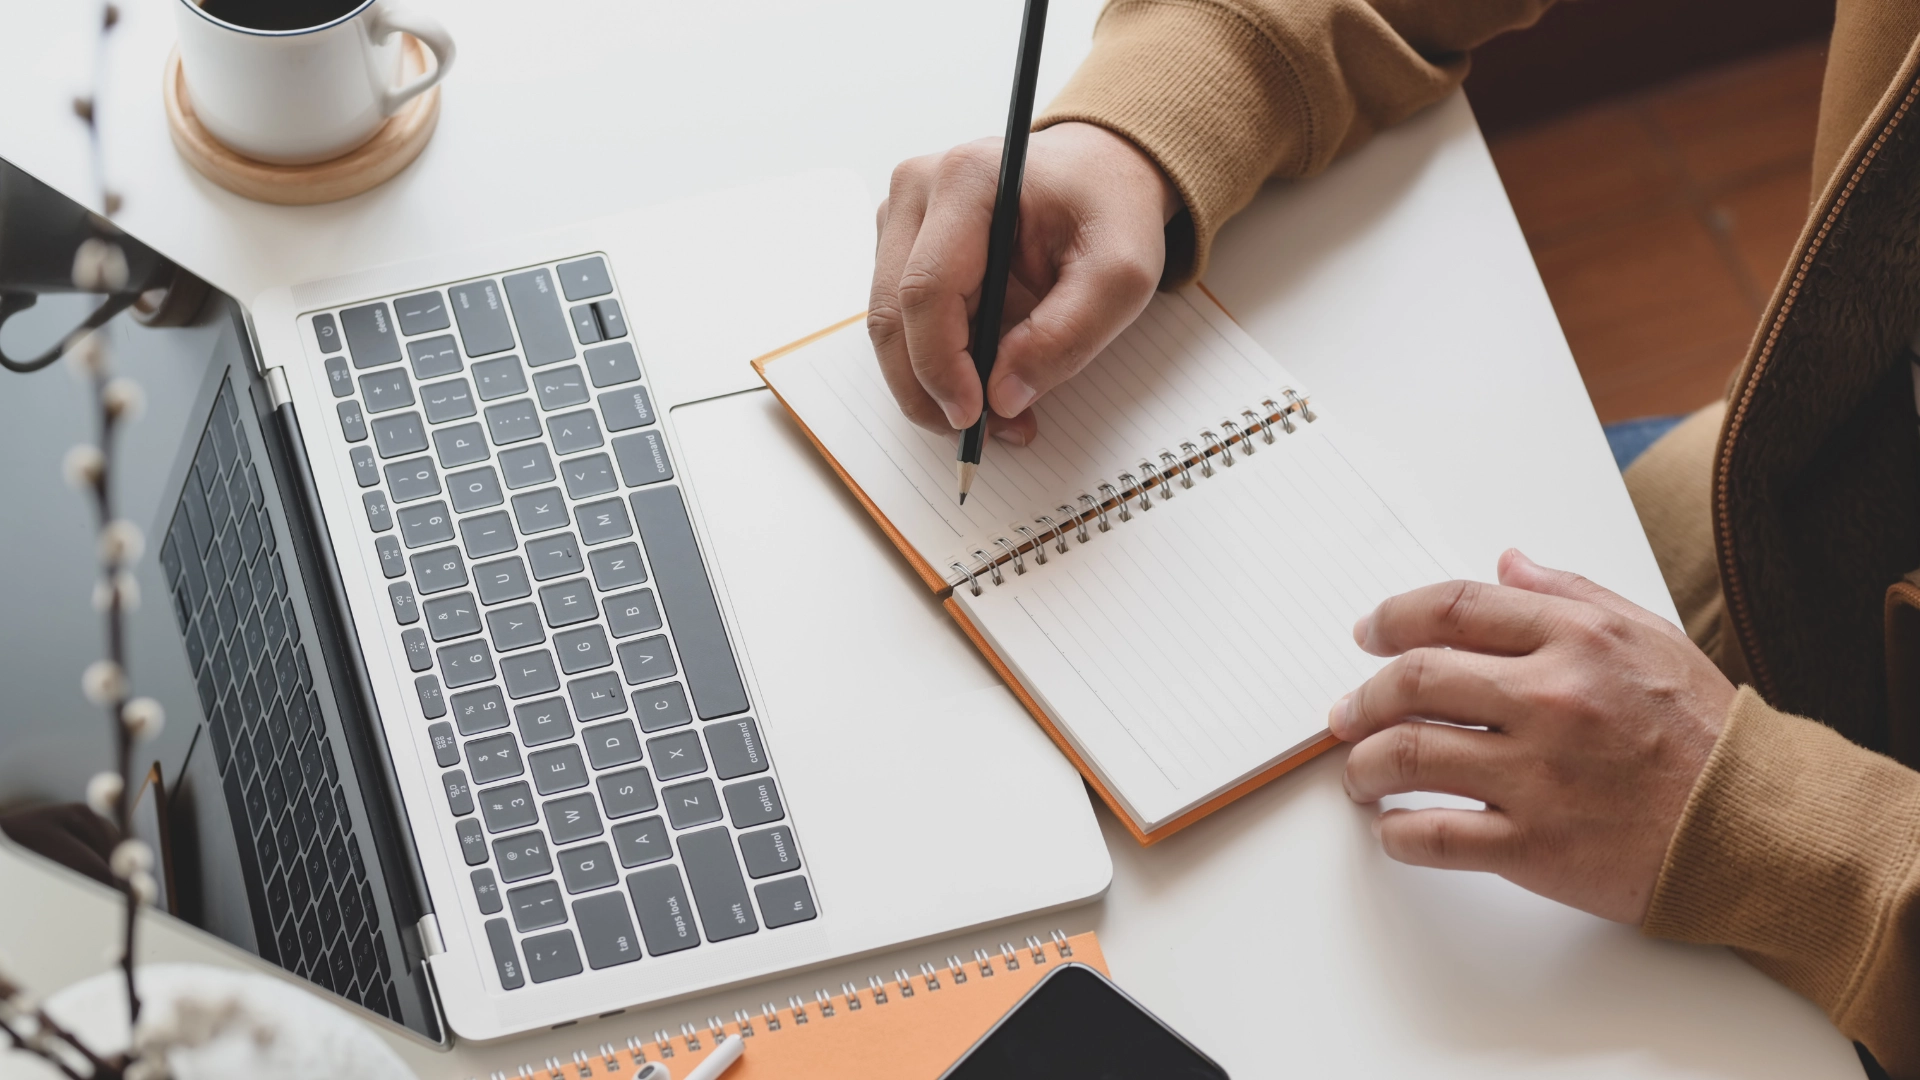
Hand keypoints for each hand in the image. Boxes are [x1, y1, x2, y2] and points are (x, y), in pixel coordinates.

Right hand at [869, 122, 1180, 444]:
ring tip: (994, 415)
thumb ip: (1067, 336)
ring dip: (930, 384)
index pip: (926, 289)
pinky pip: (901, 320)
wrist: (1100, 173)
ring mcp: (901, 215)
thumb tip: (1003, 398)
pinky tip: (980, 380)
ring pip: (890, 324)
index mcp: (968, 179)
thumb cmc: (1109, 212)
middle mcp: (917, 189)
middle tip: (981, 434)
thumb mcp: (1121, 276)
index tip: (974, 416)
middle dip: (929, 389)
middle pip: (892, 314)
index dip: (941, 365)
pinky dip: (934, 364)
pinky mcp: (901, 242)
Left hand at [1331, 549, 1735, 923]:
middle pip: (1412, 680)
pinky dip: (1396, 834)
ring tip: (1358, 773)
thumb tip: (1506, 564)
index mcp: (1575, 640)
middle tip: (1344, 712)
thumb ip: (1570, 594)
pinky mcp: (1536, 845)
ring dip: (1364, 764)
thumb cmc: (1704, 733)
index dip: (1392, 618)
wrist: (1757, 826)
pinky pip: (1434, 835)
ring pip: (1408, 755)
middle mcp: (1550, 699)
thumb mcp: (1647, 636)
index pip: (1451, 609)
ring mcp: (1538, 775)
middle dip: (1362, 697)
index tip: (1367, 633)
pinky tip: (1391, 829)